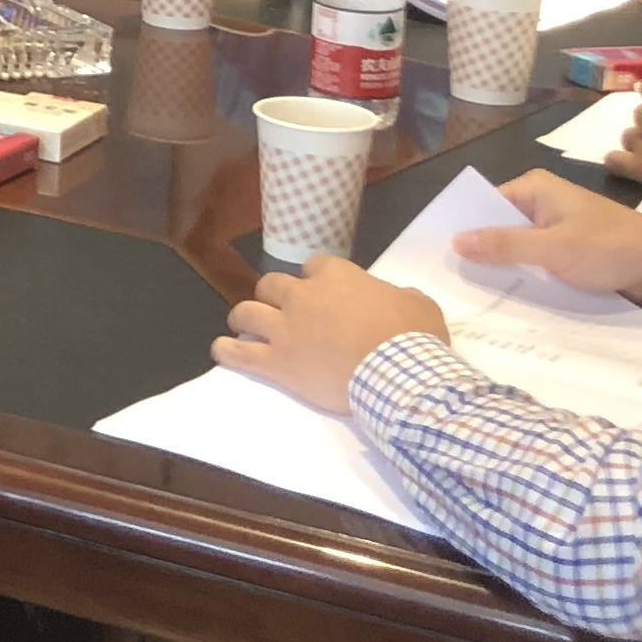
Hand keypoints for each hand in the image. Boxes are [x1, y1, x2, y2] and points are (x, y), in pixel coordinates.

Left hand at [214, 257, 445, 412]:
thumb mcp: (419, 304)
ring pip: (247, 313)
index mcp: (336, 276)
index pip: (314, 267)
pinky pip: (240, 353)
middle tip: (279, 311)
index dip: (316, 280)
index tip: (322, 294)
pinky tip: (222, 350)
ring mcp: (285, 329)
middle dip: (273, 296)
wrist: (397, 373)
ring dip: (244, 318)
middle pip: (272, 286)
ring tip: (244, 327)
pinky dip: (227, 350)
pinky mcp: (277, 362)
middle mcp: (302, 297)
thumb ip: (399, 297)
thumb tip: (398, 300)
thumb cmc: (412, 338)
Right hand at [451, 169, 641, 301]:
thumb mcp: (551, 249)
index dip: (462, 228)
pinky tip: (509, 296)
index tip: (437, 256)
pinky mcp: (571, 248)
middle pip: (499, 225)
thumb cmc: (608, 249)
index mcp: (535, 188)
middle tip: (450, 280)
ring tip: (472, 292)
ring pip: (518, 245)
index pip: (484, 204)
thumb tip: (454, 240)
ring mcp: (558, 225)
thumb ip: (503, 245)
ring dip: (504, 266)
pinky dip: (526, 273)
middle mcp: (543, 201)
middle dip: (480, 250)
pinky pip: (537, 259)